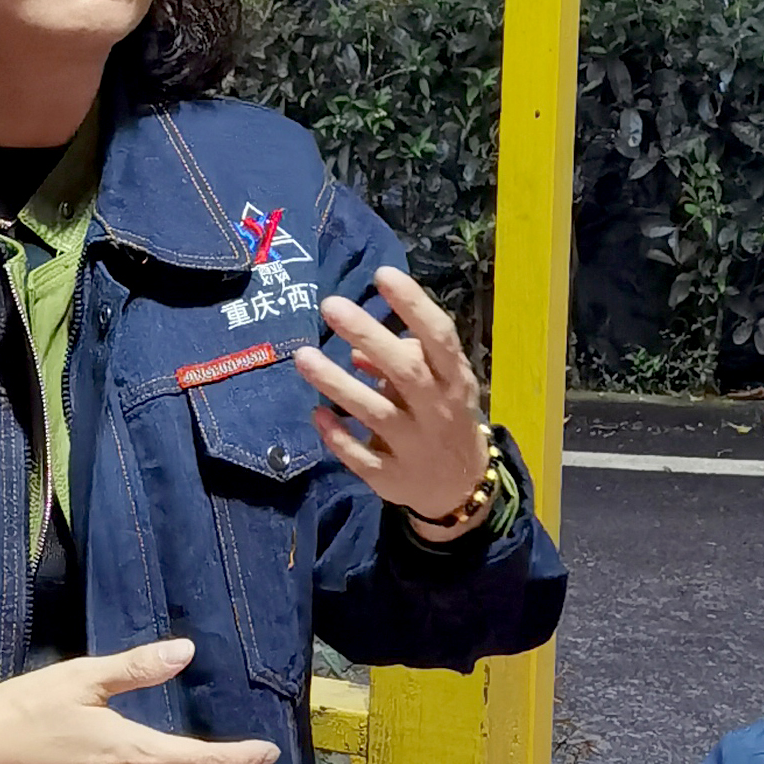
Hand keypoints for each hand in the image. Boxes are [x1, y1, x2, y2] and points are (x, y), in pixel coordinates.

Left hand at [295, 266, 488, 541]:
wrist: (461, 488)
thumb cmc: (445, 418)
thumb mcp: (441, 385)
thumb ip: (405, 359)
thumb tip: (357, 347)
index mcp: (455, 381)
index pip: (439, 337)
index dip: (414, 305)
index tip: (383, 274)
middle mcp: (438, 411)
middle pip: (404, 370)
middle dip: (369, 335)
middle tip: (330, 305)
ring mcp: (414, 447)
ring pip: (375, 413)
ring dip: (337, 384)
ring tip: (302, 357)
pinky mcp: (392, 478)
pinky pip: (360, 456)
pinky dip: (337, 435)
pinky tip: (316, 413)